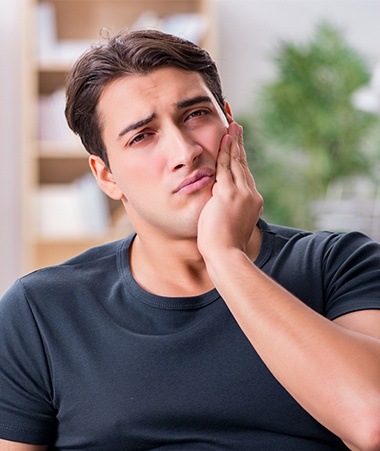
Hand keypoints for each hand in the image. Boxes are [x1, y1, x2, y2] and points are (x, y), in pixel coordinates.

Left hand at [197, 120, 262, 259]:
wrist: (226, 255)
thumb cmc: (224, 246)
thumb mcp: (231, 225)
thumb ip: (230, 212)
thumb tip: (223, 208)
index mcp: (252, 202)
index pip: (245, 175)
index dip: (241, 158)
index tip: (238, 146)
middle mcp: (250, 194)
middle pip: (243, 164)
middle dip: (239, 144)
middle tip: (236, 126)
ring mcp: (241, 193)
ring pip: (237, 162)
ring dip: (233, 142)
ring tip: (232, 125)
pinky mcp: (229, 193)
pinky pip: (226, 166)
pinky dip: (226, 150)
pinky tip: (225, 137)